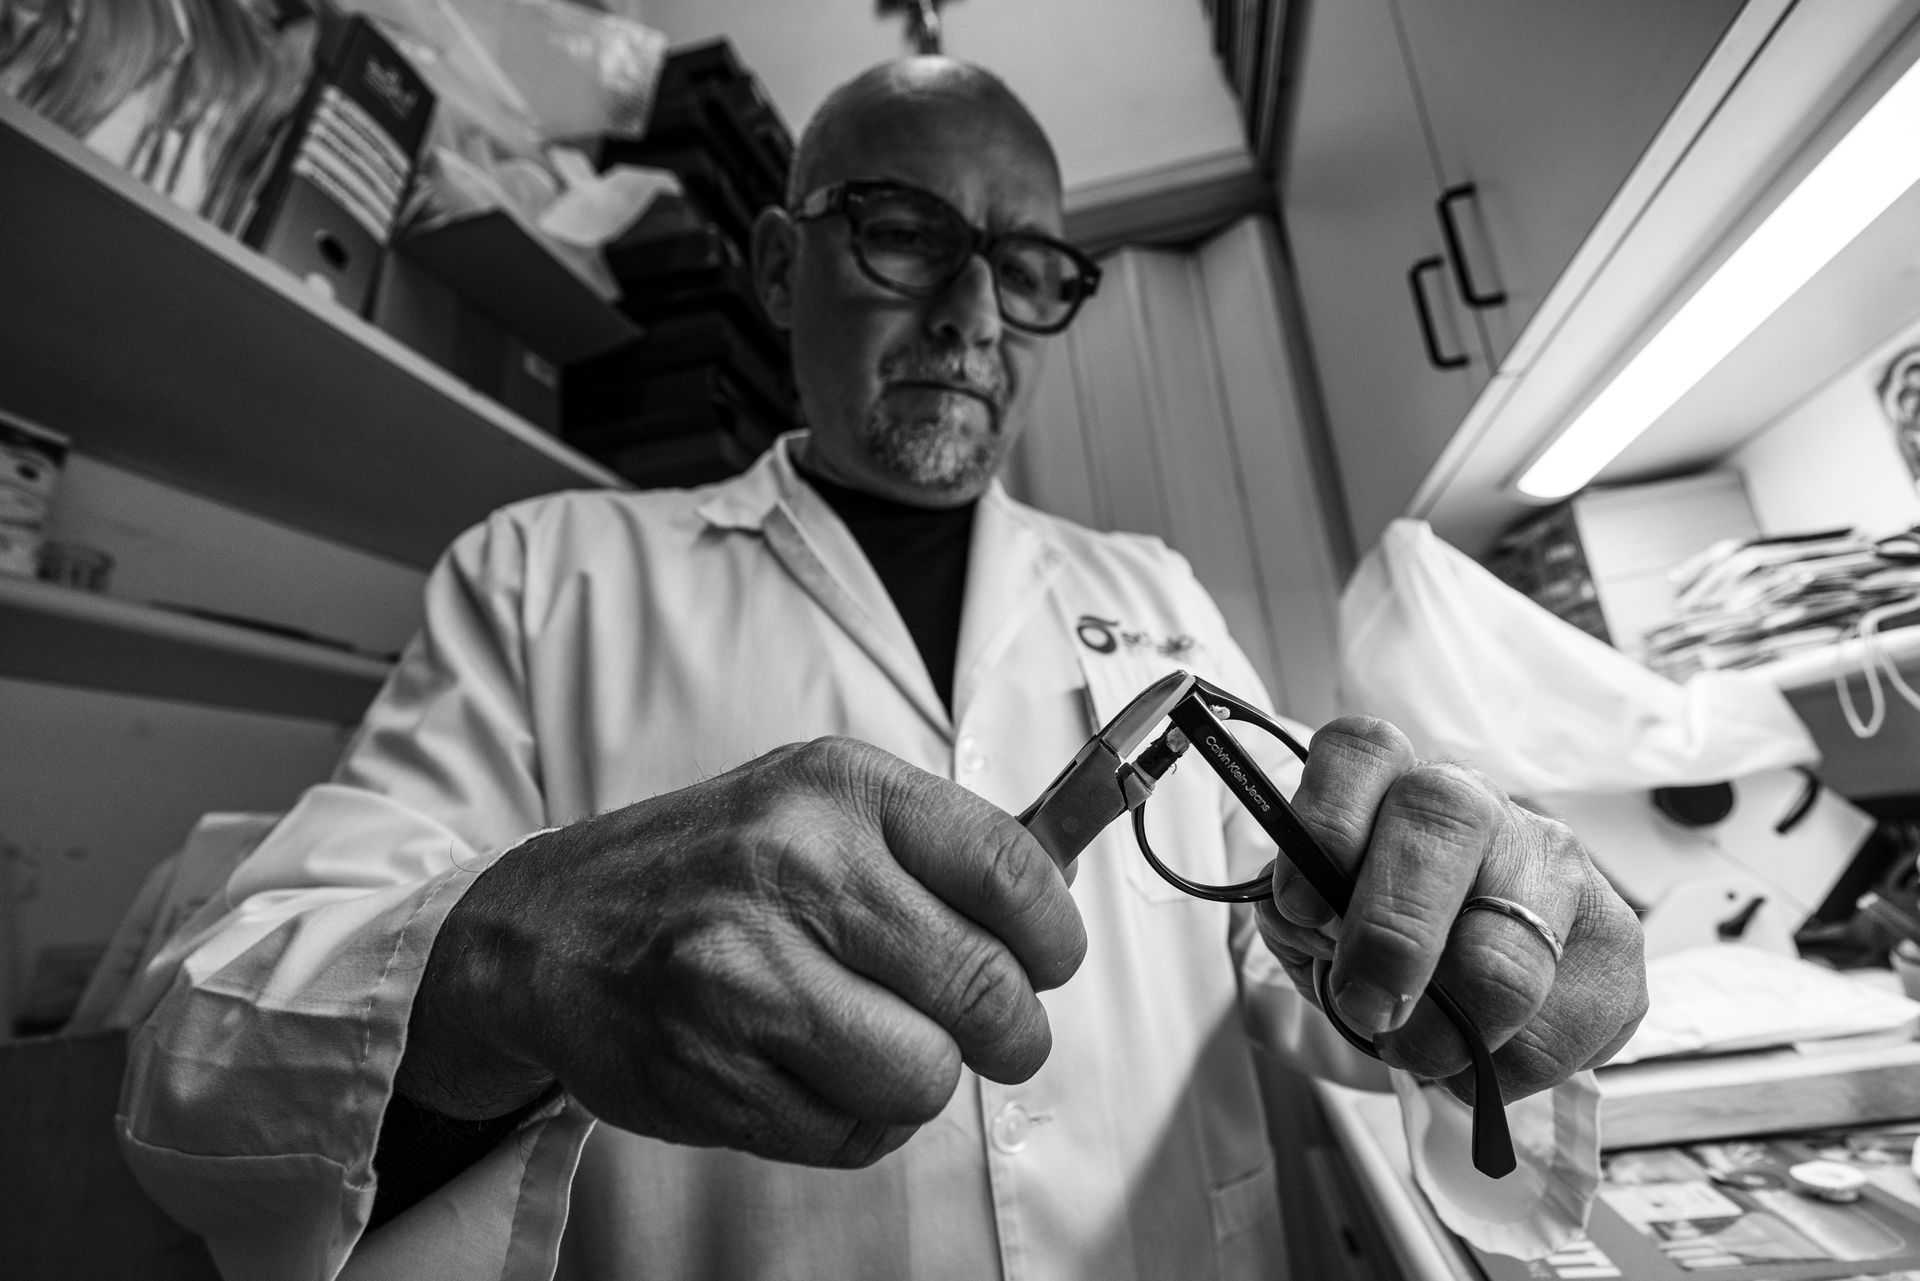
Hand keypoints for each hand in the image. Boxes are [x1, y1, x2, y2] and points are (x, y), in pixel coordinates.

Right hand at [399, 737, 1085, 1166]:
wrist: (546, 929)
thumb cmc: (709, 867)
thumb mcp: (817, 804)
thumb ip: (937, 848)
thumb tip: (1059, 907)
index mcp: (838, 790)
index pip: (1011, 869)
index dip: (1055, 936)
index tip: (1047, 960)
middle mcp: (791, 870)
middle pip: (984, 989)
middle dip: (1011, 1030)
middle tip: (995, 1030)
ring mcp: (743, 975)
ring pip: (925, 1078)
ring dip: (924, 1080)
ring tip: (884, 1046)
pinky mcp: (710, 1072)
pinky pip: (853, 1136)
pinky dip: (856, 1122)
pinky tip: (816, 1073)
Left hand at [1253, 717, 1645, 1102]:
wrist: (1471, 986)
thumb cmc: (1377, 937)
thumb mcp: (1314, 923)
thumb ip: (1299, 919)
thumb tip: (1313, 931)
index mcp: (1397, 781)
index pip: (1364, 749)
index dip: (1326, 824)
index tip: (1303, 907)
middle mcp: (1482, 805)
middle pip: (1445, 828)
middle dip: (1392, 939)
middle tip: (1365, 1009)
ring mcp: (1560, 867)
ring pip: (1508, 958)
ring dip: (1447, 1032)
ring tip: (1418, 1050)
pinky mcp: (1616, 946)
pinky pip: (1556, 1034)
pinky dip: (1501, 1071)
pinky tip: (1480, 1057)